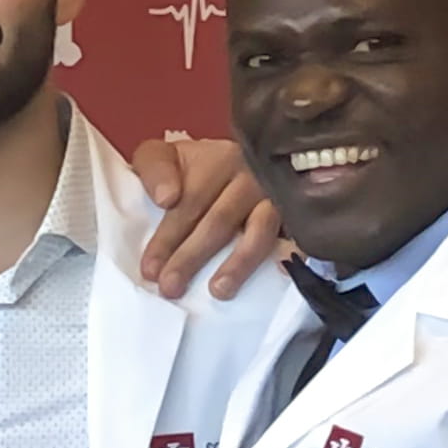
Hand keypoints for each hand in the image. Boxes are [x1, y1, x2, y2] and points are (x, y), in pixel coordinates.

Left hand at [129, 135, 281, 299]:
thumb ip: (154, 170)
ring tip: (218, 291)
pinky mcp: (297, 215)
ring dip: (239, 262)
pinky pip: (294, 238)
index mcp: (216, 159)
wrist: (243, 163)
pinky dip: (286, 257)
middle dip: (192, 257)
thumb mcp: (164, 156)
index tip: (150, 269)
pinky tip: (276, 274)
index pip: (191, 200)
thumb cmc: (194, 169)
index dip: (168, 237)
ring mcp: (277, 195)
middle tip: (171, 288)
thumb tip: (167, 198)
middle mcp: (251, 175)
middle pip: (220, 219)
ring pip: (259, 230)